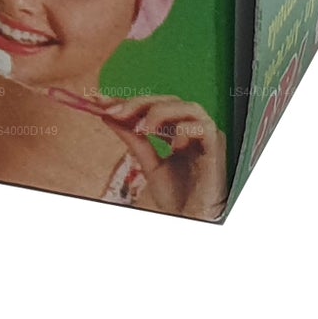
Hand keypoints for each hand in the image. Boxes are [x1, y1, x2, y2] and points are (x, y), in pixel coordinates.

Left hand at [51, 90, 227, 218]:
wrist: (191, 218)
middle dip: (139, 103)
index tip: (100, 101)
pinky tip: (173, 147)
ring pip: (189, 106)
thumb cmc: (176, 194)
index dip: (128, 101)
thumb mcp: (147, 162)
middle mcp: (194, 129)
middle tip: (115, 112)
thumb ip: (132, 138)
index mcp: (179, 129)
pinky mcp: (217, 149)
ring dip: (161, 112)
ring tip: (143, 129)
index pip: (154, 105)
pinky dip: (184, 130)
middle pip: (169, 100)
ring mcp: (207, 137)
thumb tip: (107, 116)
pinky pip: (203, 127)